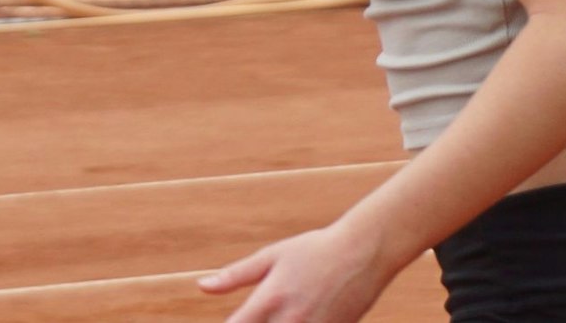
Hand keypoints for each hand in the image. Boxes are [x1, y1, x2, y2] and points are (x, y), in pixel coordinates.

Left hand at [198, 222, 393, 322]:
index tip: (232, 321)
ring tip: (281, 314)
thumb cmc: (313, 250)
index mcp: (269, 300)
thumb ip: (235, 275)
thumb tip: (202, 286)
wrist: (363, 253)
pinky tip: (302, 316)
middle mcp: (289, 322)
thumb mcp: (271, 257)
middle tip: (260, 314)